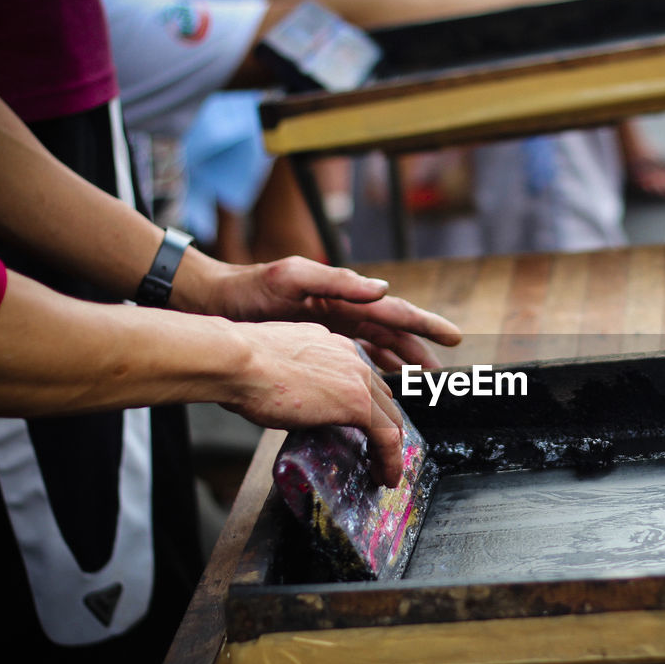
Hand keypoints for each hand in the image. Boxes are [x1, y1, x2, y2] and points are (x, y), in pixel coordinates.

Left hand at [191, 256, 460, 369]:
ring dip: (399, 365)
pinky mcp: (314, 345)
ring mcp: (330, 329)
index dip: (425, 325)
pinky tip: (380, 386)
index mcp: (344, 295)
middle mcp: (343, 311)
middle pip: (392, 334)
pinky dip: (371, 371)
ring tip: (419, 384)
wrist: (213, 303)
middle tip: (440, 374)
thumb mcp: (292, 277)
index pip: (394, 311)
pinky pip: (352, 359)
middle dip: (418, 352)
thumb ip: (337, 280)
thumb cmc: (248, 288)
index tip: (452, 337)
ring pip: (376, 349)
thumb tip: (381, 288)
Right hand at [225, 319, 405, 486]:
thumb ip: (294, 379)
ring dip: (389, 449)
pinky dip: (390, 459)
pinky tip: (385, 477)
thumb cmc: (239, 366)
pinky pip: (386, 436)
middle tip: (377, 454)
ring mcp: (357, 378)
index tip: (362, 429)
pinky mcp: (357, 402)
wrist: (235, 361)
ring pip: (389, 418)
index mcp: (330, 345)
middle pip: (382, 398)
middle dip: (383, 428)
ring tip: (383, 472)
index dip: (367, 407)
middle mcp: (350, 356)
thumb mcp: (276, 368)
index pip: (361, 378)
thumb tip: (290, 401)